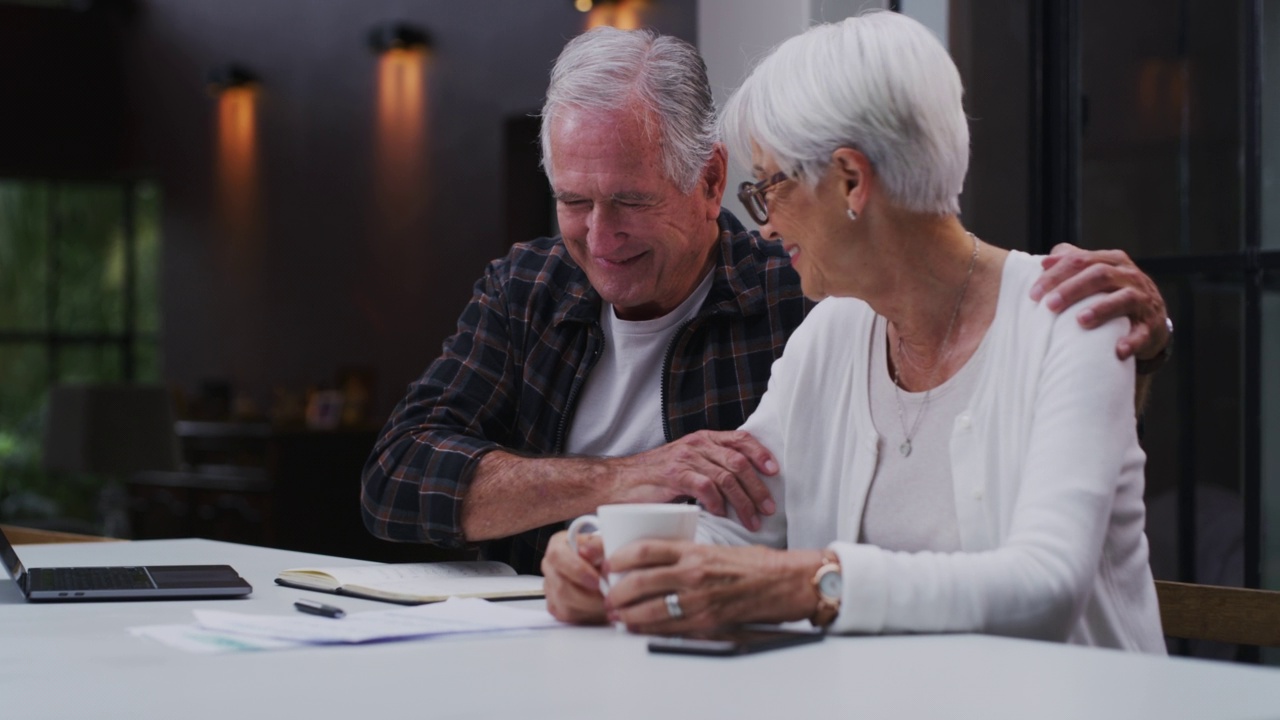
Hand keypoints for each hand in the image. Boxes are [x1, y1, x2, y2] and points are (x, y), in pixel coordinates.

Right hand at [542, 531, 607, 624]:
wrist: (606, 571)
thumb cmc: (603, 556)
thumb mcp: (605, 544)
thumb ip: (598, 546)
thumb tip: (587, 552)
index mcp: (558, 545)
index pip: (558, 556)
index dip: (577, 570)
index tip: (597, 580)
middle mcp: (550, 566)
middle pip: (561, 587)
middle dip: (589, 596)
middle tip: (609, 595)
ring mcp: (550, 588)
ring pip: (565, 605)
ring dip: (591, 606)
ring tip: (608, 600)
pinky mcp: (555, 607)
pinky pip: (568, 616)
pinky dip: (587, 614)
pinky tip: (598, 606)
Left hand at [601, 540, 819, 634]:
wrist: (786, 581)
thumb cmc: (754, 563)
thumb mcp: (714, 548)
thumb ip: (683, 556)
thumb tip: (651, 564)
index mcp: (694, 550)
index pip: (645, 550)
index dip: (618, 557)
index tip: (607, 563)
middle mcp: (693, 573)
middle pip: (639, 581)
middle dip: (615, 591)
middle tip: (607, 594)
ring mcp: (700, 599)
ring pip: (649, 610)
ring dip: (627, 615)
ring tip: (617, 616)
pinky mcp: (708, 621)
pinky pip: (670, 628)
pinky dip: (649, 630)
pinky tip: (639, 628)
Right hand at [610, 430, 777, 530]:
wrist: (618, 482)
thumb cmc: (654, 480)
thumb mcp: (687, 466)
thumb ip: (711, 468)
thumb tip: (744, 487)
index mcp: (703, 439)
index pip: (740, 439)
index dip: (761, 453)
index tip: (775, 471)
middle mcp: (696, 445)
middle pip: (739, 462)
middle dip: (758, 487)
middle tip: (768, 508)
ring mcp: (685, 459)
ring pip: (726, 477)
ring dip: (743, 502)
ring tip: (752, 520)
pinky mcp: (673, 475)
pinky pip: (705, 487)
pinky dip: (718, 503)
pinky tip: (721, 515)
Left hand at [1030, 243, 1169, 360]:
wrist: (1151, 318)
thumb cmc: (1113, 294)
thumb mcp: (1096, 275)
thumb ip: (1072, 264)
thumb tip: (1044, 262)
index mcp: (1113, 261)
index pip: (1080, 261)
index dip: (1055, 274)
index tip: (1034, 293)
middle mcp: (1130, 276)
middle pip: (1100, 275)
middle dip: (1072, 289)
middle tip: (1049, 305)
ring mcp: (1143, 301)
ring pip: (1125, 298)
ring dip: (1102, 309)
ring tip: (1080, 320)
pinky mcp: (1151, 326)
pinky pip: (1143, 332)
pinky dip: (1131, 341)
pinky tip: (1118, 349)